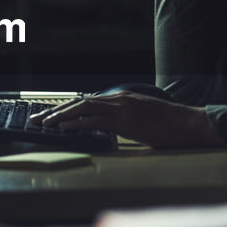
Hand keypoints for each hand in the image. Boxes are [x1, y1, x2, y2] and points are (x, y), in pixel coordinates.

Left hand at [34, 91, 223, 148]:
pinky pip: (94, 121)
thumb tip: (104, 127)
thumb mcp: (141, 119)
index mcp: (121, 99)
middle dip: (56, 110)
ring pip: (82, 108)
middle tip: (38, 119)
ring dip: (60, 115)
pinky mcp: (125, 121)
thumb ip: (122, 120)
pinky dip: (76, 123)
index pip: (87, 102)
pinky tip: (63, 128)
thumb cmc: (168, 125)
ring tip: (45, 123)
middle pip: (79, 102)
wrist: (187, 123)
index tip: (50, 115)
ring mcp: (121, 108)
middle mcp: (118, 99)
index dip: (66, 108)